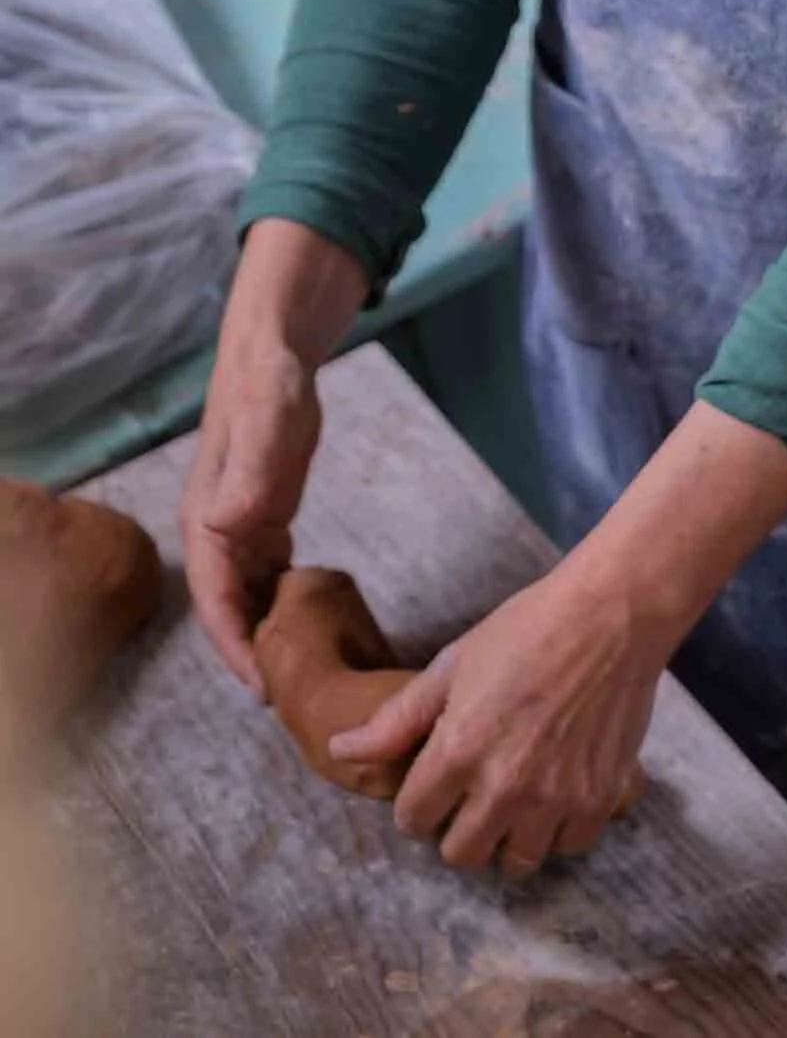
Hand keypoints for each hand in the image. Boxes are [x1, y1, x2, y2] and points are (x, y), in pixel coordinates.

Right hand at [181, 339, 320, 694]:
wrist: (275, 356)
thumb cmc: (268, 387)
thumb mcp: (267, 425)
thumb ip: (250, 475)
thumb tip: (225, 526)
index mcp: (207, 524)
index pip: (215, 604)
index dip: (235, 649)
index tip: (263, 689)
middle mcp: (216, 535)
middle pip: (229, 612)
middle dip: (253, 655)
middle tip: (295, 697)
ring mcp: (239, 528)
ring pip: (248, 598)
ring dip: (268, 634)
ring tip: (305, 673)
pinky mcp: (264, 519)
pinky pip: (269, 576)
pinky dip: (283, 603)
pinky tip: (312, 624)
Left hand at [330, 542, 667, 873]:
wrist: (611, 614)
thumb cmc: (527, 628)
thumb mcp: (453, 664)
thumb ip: (397, 719)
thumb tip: (341, 750)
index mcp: (458, 749)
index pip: (413, 820)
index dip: (418, 801)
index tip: (435, 780)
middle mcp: (503, 786)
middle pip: (460, 854)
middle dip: (458, 826)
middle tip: (474, 791)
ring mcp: (555, 797)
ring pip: (515, 862)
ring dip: (509, 836)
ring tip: (516, 798)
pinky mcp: (599, 797)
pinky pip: (568, 846)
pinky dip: (559, 828)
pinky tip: (556, 792)